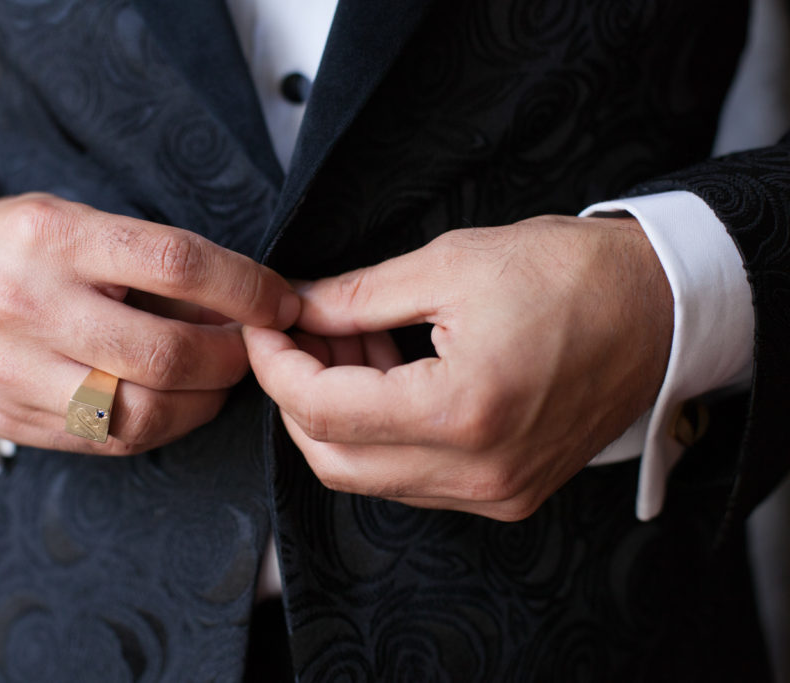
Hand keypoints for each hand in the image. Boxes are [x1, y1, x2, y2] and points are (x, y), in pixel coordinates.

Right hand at [0, 193, 298, 454]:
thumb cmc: (12, 250)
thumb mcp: (72, 221)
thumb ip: (147, 259)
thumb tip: (238, 303)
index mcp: (53, 239)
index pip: (174, 263)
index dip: (244, 288)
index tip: (279, 302)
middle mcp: (30, 306)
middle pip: (164, 353)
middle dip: (231, 358)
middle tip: (252, 349)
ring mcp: (15, 372)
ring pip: (139, 412)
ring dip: (202, 402)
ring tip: (218, 381)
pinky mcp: (13, 420)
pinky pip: (108, 441)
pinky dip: (159, 427)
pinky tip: (175, 405)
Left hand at [244, 215, 671, 520]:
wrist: (658, 307)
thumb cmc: (572, 275)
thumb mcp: (451, 265)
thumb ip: (358, 296)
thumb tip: (297, 308)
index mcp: (464, 411)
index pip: (324, 411)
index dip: (276, 367)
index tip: (262, 327)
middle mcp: (479, 471)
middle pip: (334, 461)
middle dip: (297, 397)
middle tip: (300, 336)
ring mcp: (496, 491)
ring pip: (369, 476)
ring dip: (339, 415)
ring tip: (351, 344)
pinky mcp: (507, 491)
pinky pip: (413, 478)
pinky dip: (382, 433)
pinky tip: (389, 375)